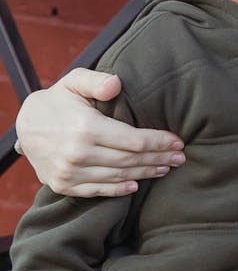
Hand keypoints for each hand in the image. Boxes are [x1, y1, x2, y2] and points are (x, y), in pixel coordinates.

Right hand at [15, 68, 184, 197]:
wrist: (24, 125)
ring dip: (145, 173)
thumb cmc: (57, 101)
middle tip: (180, 157)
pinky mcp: (64, 185)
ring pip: (118, 176)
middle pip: (130, 160)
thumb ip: (96, 80)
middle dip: (159, 158)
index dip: (159, 142)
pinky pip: (97, 190)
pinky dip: (119, 190)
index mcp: (86, 127)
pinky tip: (136, 185)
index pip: (133, 140)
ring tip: (165, 168)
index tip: (178, 141)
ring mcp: (70, 172)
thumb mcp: (74, 81)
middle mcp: (78, 153)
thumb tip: (117, 84)